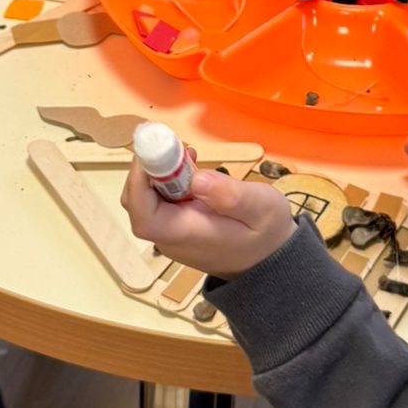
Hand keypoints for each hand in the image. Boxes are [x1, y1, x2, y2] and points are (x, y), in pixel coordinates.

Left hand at [121, 163, 295, 277]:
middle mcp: (171, 238)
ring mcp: (171, 234)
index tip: (153, 152)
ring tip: (186, 155)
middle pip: (137, 204)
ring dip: (158, 174)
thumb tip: (197, 179)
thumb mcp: (262, 209)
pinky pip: (160, 203)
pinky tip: (190, 168)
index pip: (144, 214)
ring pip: (146, 201)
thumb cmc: (267, 234)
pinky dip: (167, 181)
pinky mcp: (176, 227)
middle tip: (173, 146)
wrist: (270, 261)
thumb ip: (231, 195)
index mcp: (187, 235)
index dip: (139, 182)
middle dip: (147, 170)